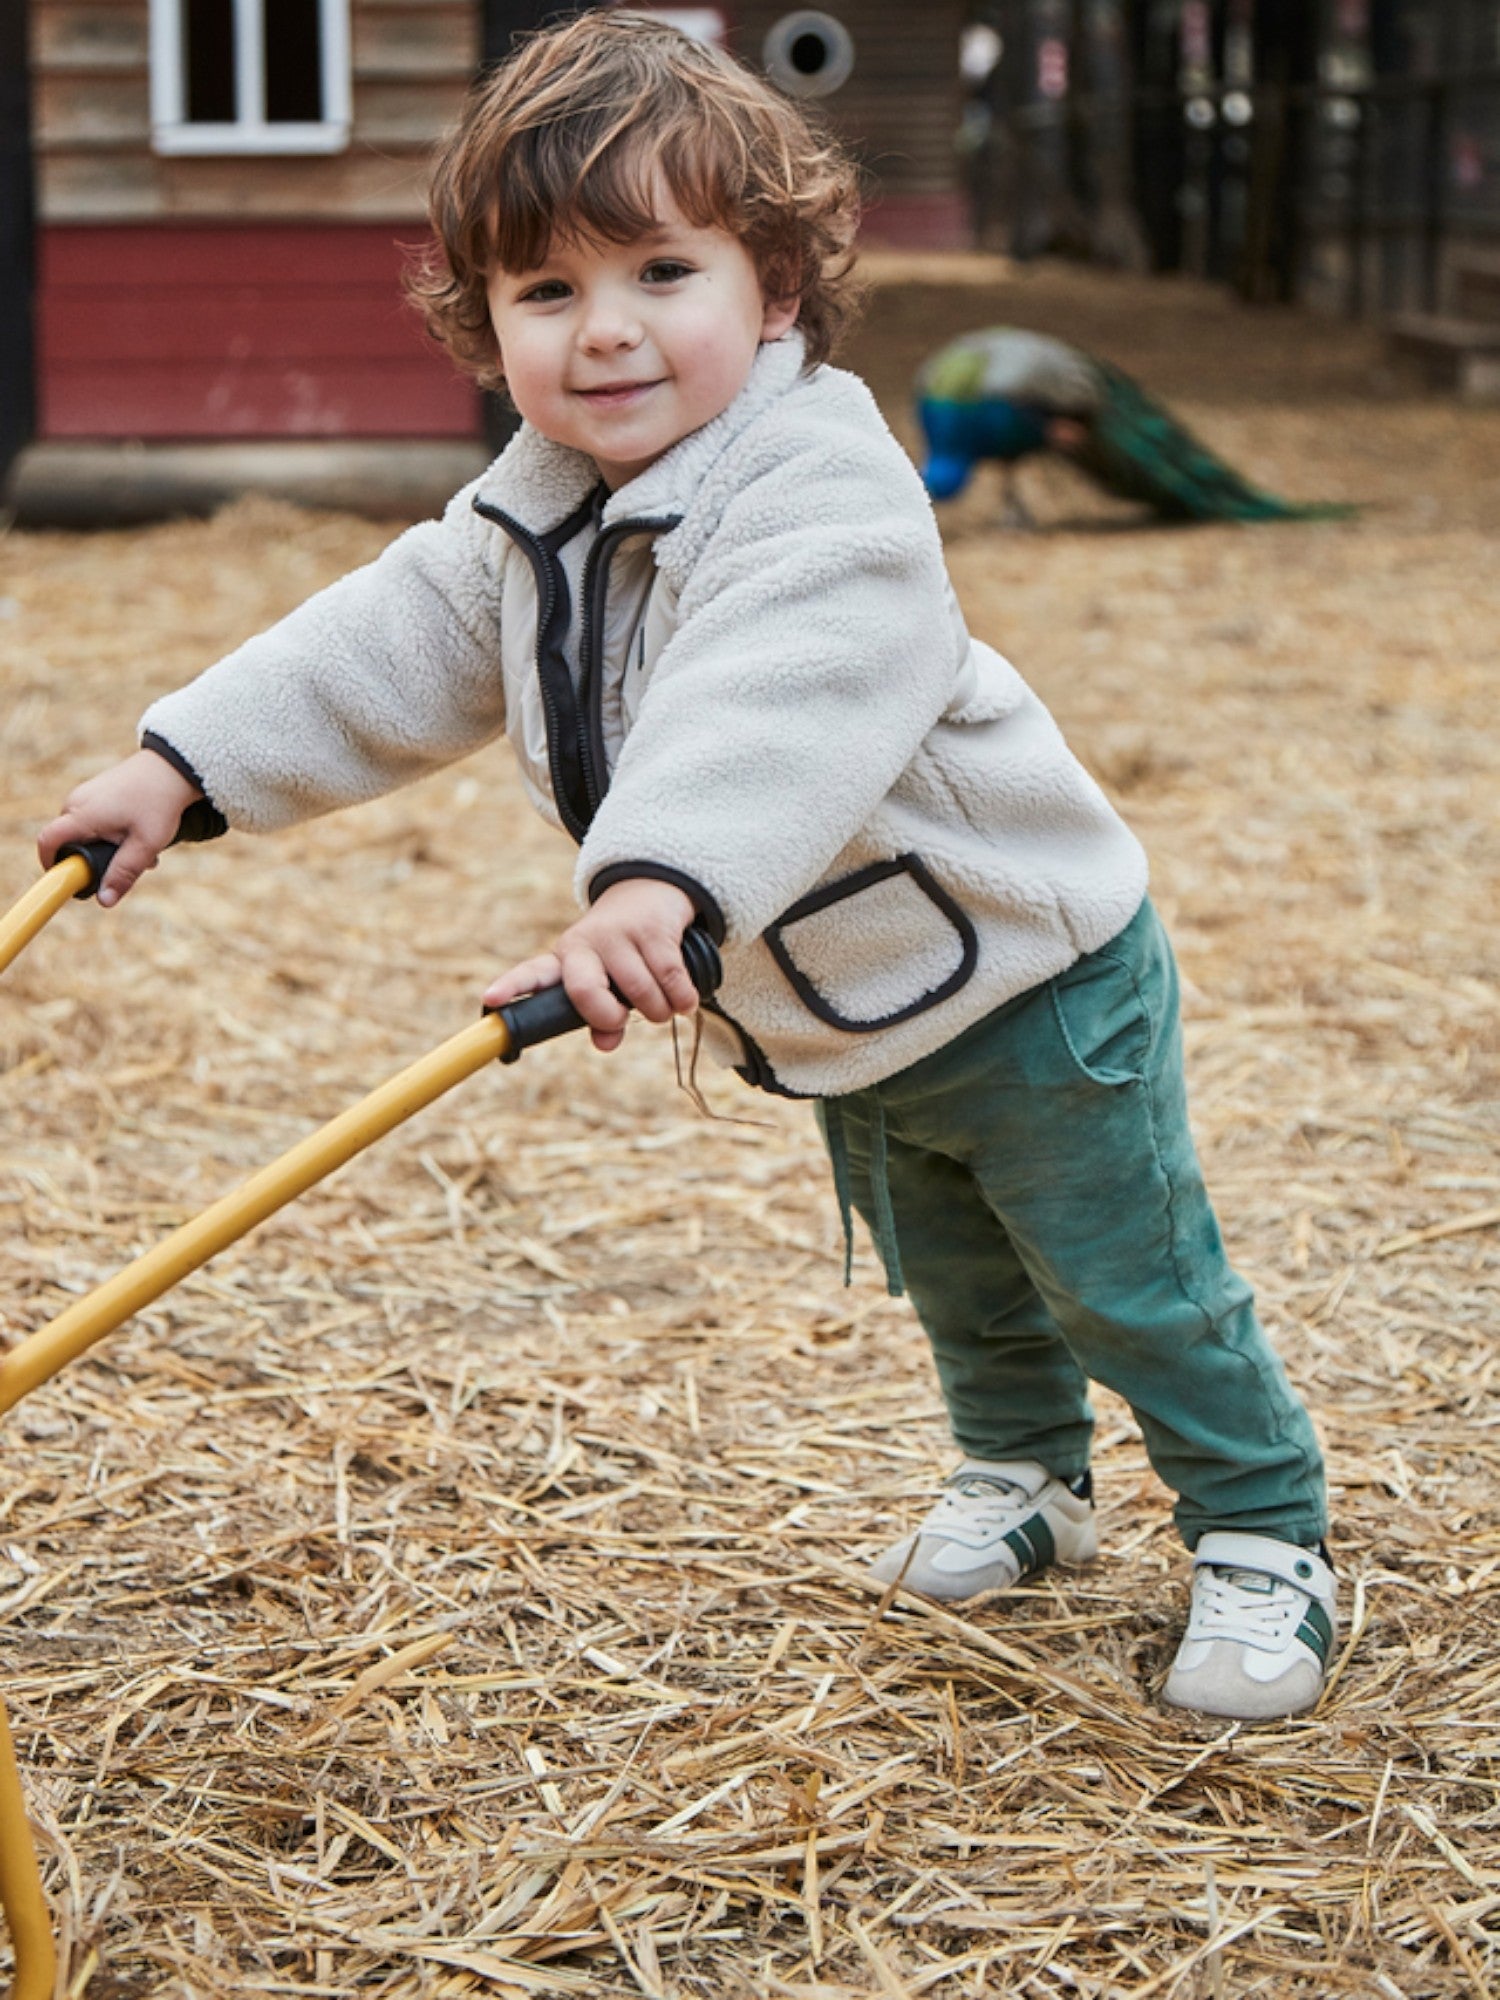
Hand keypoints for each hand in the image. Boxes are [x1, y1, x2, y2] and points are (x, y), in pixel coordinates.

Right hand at [38, 749, 202, 906]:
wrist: (173, 768)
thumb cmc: (159, 804)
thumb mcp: (145, 845)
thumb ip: (123, 873)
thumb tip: (105, 901)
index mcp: (81, 814)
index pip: (48, 841)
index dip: (50, 864)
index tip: (65, 881)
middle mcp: (77, 802)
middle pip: (70, 841)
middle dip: (94, 860)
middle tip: (127, 867)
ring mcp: (86, 794)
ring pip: (86, 832)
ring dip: (110, 847)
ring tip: (143, 850)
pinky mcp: (98, 792)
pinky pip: (96, 820)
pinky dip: (113, 833)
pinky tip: (141, 836)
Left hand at [482, 878, 698, 1053]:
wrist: (651, 891)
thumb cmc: (622, 952)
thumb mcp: (605, 983)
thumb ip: (601, 1018)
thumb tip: (606, 1043)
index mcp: (564, 960)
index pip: (533, 974)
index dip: (512, 988)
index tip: (491, 1000)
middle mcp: (584, 944)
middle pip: (585, 992)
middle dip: (608, 1016)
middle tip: (621, 1018)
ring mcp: (618, 934)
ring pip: (640, 993)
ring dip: (659, 1011)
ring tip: (662, 1004)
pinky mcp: (652, 929)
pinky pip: (671, 980)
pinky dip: (682, 999)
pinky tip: (682, 999)